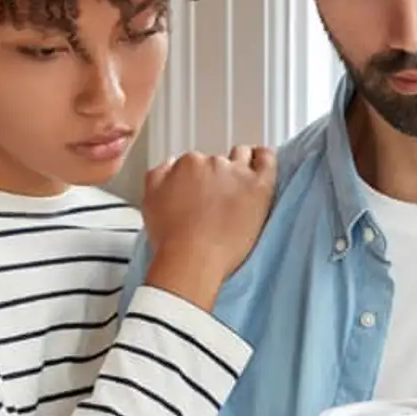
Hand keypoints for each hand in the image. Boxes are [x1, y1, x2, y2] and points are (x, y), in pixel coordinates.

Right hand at [141, 145, 275, 307]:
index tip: (202, 194)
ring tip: (241, 185)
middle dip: (219, 176)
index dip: (200, 180)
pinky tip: (262, 164)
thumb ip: (160, 174)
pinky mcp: (258, 186)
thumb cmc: (172, 237)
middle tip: (218, 199)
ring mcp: (237, 173)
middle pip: (219, 161)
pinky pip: (267, 160)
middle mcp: (212, 163)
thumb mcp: (150, 199)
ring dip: (242, 165)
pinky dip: (265, 158)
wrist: (192, 258)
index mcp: (187, 164)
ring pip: (243, 156)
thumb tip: (172, 164)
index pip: (197, 162)